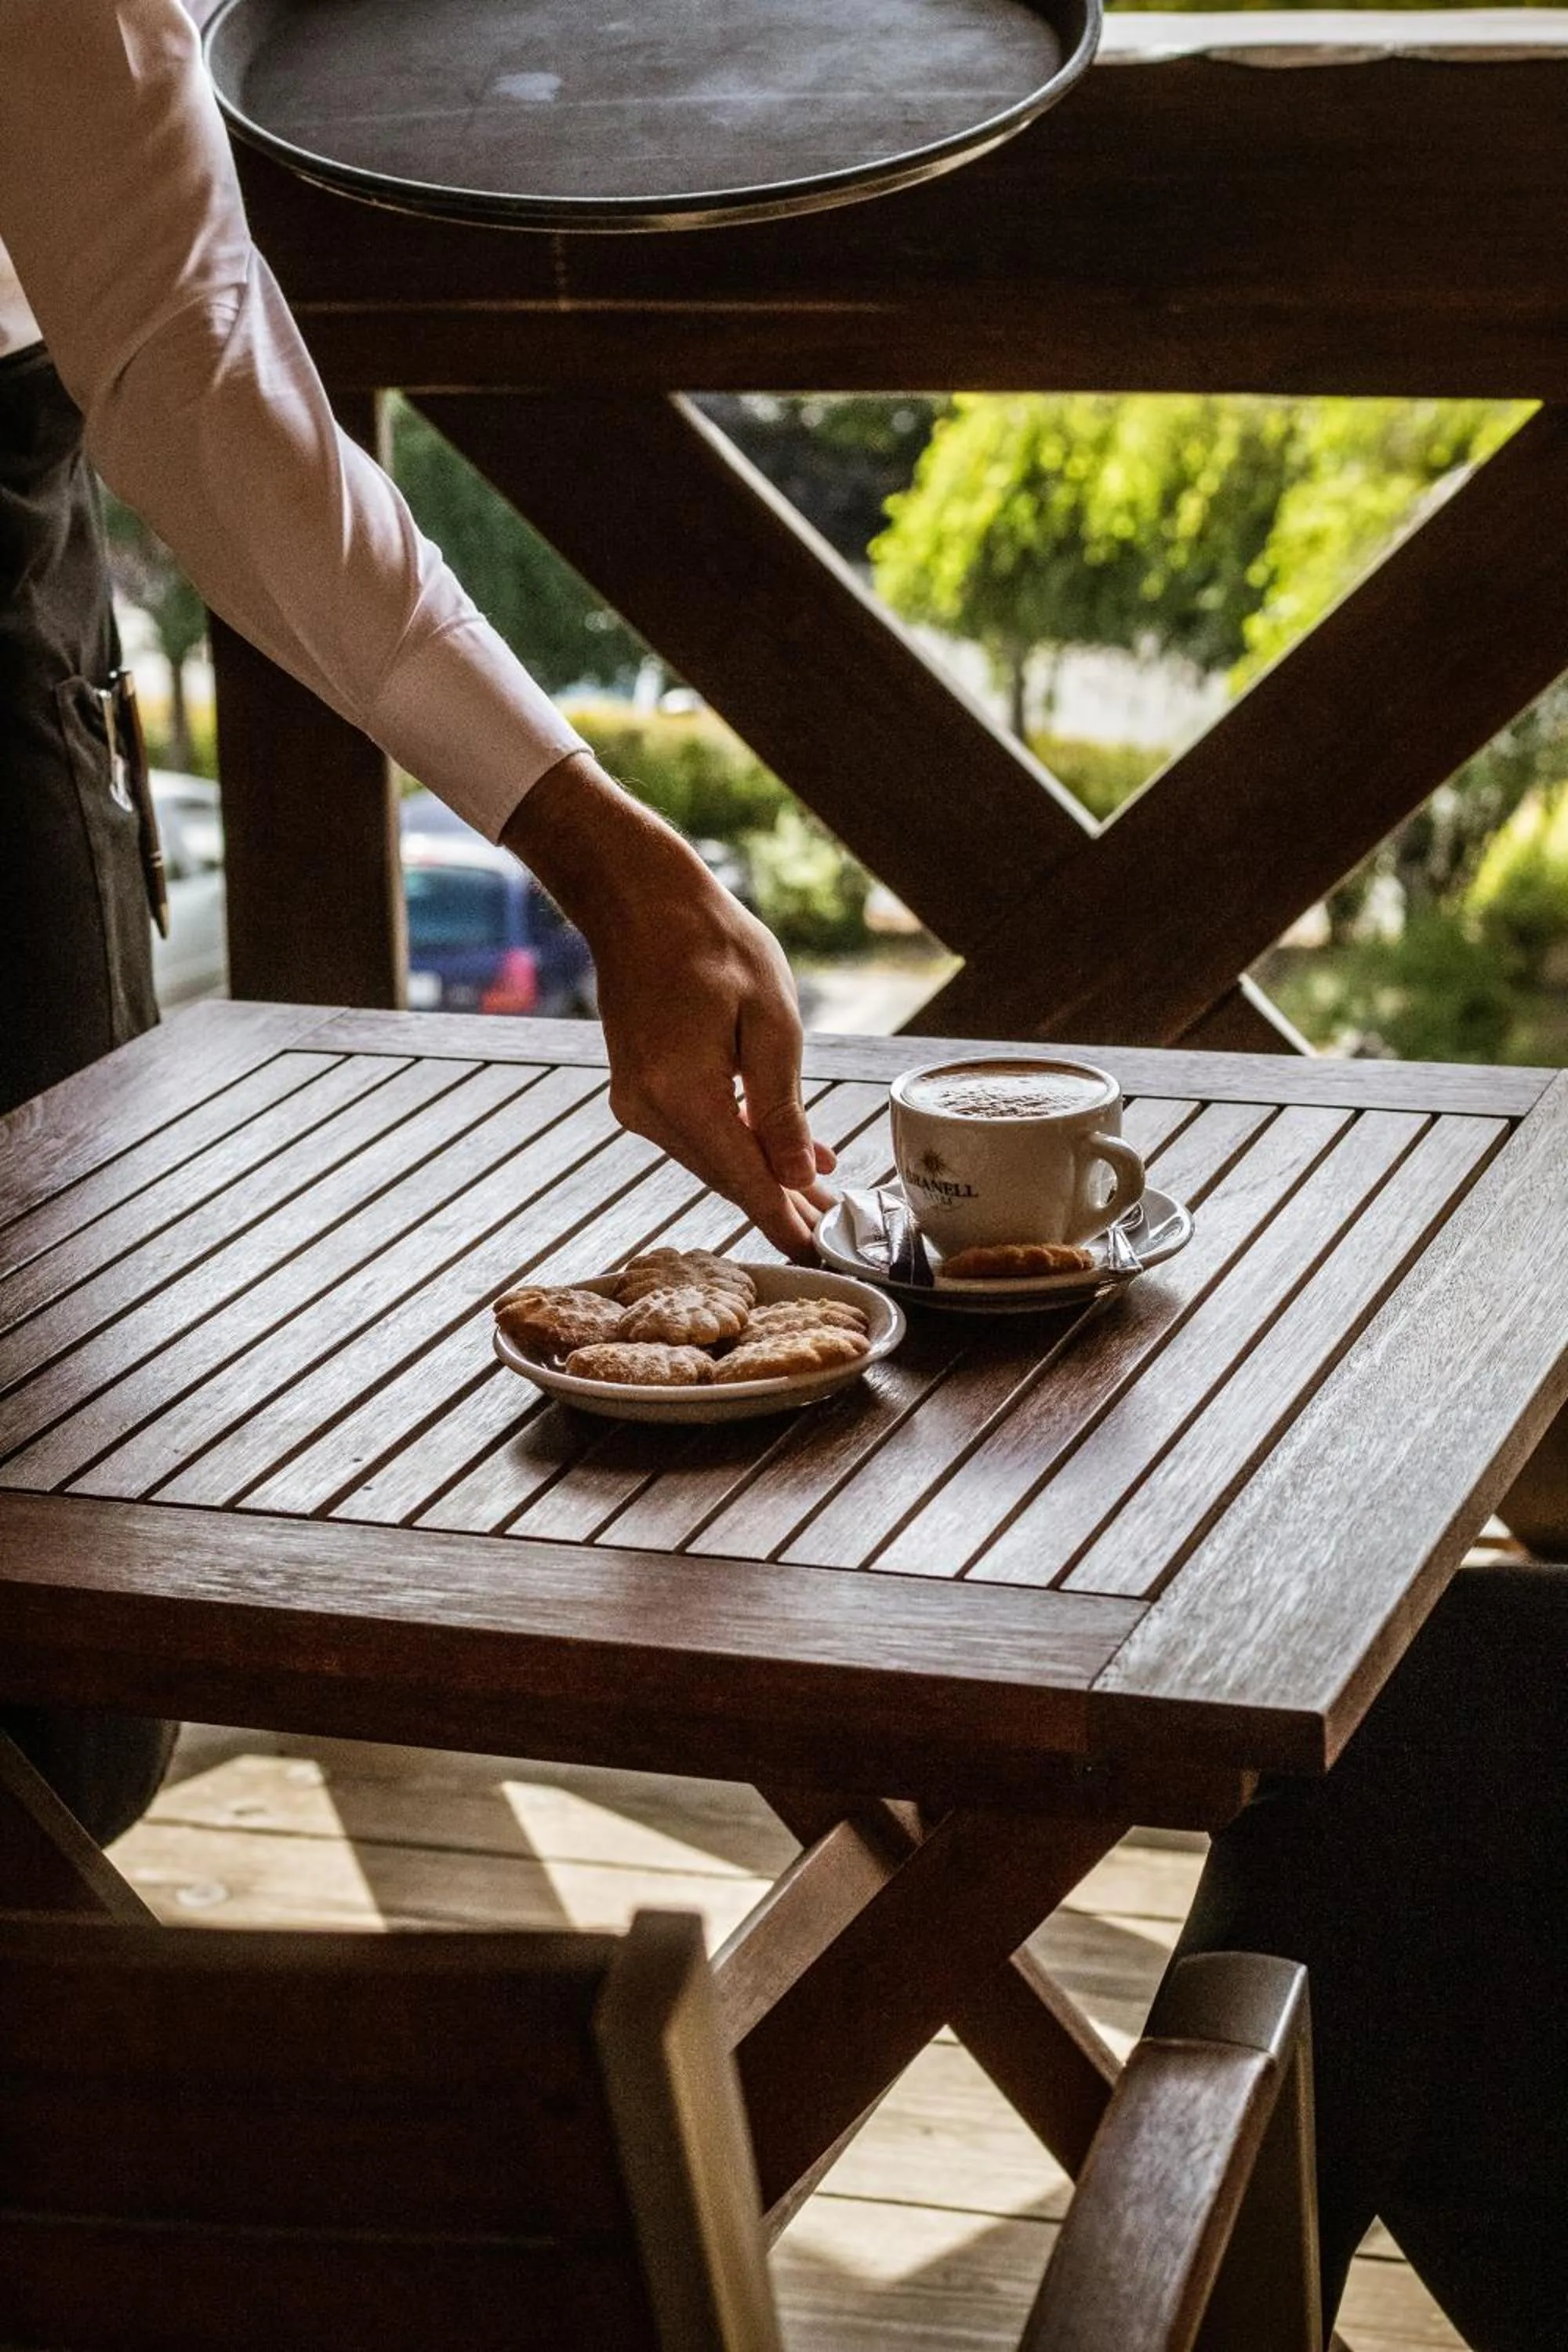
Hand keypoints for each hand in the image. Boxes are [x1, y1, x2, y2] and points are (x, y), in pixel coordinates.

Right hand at [502, 753, 835, 1256]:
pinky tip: (778, 1154)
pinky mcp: (636, 1093)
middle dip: (782, 1204)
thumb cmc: (711, 943)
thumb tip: (798, 1177)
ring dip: (762, 1175)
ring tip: (818, 1199)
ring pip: (711, 1159)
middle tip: (835, 1228)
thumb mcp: (771, 1019)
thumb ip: (783, 1108)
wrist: (637, 901)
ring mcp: (636, 1105)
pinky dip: (736, 1145)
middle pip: (727, 1177)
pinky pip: (694, 1134)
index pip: (745, 1181)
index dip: (786, 1222)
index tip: (821, 1254)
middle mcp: (649, 1111)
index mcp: (684, 1094)